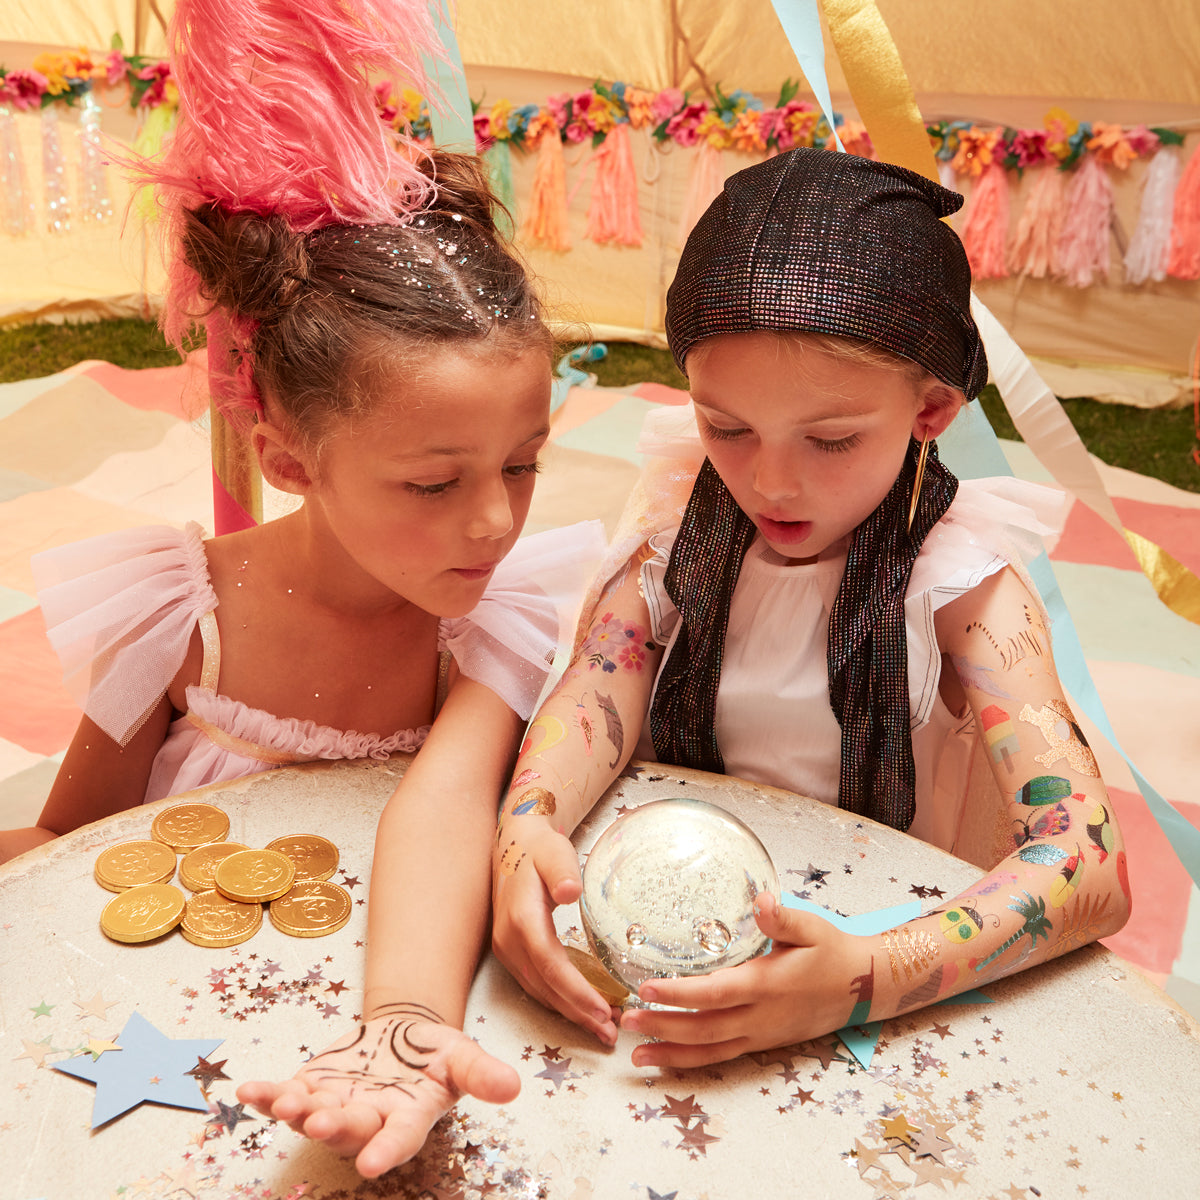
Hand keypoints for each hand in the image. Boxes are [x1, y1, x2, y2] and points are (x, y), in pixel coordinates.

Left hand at [236, 1005, 519, 1177]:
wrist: (402, 1038)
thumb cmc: (435, 1055)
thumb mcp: (463, 1057)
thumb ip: (482, 1074)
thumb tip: (513, 1086)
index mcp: (407, 1117)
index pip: (398, 1138)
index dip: (386, 1150)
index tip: (373, 1164)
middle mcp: (368, 1121)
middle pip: (350, 1131)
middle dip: (334, 1127)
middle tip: (320, 1121)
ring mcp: (335, 1107)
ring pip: (313, 1117)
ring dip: (296, 1112)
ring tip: (285, 1101)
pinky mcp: (312, 1089)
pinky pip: (285, 1097)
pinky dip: (266, 1095)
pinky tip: (247, 1090)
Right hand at [491, 819, 618, 1044]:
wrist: (512, 848)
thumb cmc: (540, 850)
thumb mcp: (554, 852)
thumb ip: (562, 870)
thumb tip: (571, 891)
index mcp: (522, 919)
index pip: (551, 964)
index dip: (577, 991)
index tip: (604, 1010)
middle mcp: (510, 941)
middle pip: (546, 987)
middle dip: (579, 1013)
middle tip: (612, 1033)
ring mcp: (507, 950)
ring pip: (540, 992)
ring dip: (571, 1013)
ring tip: (604, 1027)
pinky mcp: (511, 953)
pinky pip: (536, 985)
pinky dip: (560, 1001)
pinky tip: (582, 1009)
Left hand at [618, 894, 861, 1068]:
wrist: (861, 988)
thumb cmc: (831, 952)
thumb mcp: (811, 928)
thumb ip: (783, 918)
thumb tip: (760, 901)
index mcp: (767, 984)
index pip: (716, 993)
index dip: (680, 994)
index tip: (646, 987)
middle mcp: (760, 1016)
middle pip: (705, 1028)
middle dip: (663, 1027)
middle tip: (625, 1020)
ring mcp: (760, 1034)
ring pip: (710, 1050)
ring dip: (671, 1054)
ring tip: (635, 1055)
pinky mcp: (761, 1043)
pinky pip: (722, 1057)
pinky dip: (692, 1061)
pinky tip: (667, 1060)